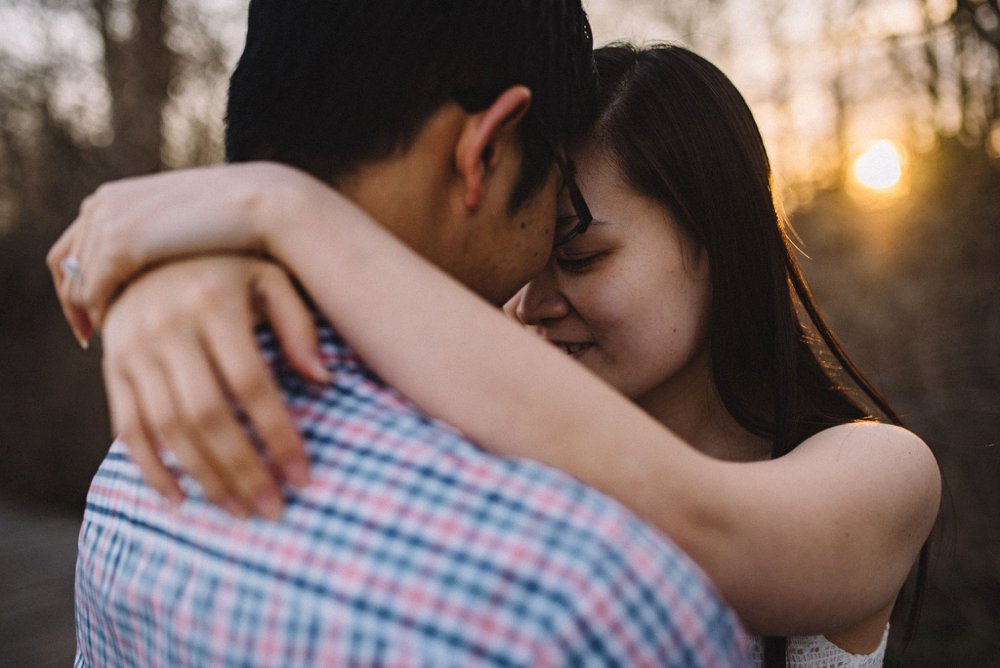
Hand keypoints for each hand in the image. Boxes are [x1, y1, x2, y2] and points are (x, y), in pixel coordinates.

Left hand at [45, 161, 331, 345]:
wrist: (264, 203)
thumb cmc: (237, 222)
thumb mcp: (184, 228)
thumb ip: (159, 241)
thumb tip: (152, 270)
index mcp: (113, 197)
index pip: (73, 246)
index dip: (78, 282)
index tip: (94, 316)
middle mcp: (102, 206)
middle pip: (65, 266)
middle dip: (76, 303)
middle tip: (91, 337)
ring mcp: (108, 223)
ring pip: (78, 285)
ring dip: (91, 316)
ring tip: (115, 344)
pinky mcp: (121, 244)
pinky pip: (95, 294)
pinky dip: (104, 318)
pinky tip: (125, 338)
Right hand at [101, 255, 329, 518]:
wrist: (151, 242)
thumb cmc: (230, 267)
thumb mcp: (270, 276)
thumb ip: (298, 323)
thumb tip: (322, 380)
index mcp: (213, 303)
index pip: (252, 384)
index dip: (278, 435)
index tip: (303, 477)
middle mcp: (167, 325)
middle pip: (208, 415)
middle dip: (243, 469)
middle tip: (273, 510)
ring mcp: (133, 347)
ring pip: (168, 428)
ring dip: (205, 477)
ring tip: (239, 511)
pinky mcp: (113, 366)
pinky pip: (127, 426)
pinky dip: (151, 468)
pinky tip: (181, 499)